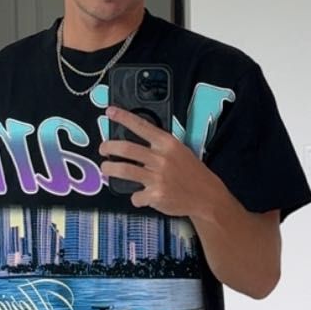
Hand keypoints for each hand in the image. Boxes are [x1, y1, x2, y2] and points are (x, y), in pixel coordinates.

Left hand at [99, 105, 219, 219]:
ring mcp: (158, 178)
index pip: (142, 126)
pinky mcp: (155, 195)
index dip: (123, 118)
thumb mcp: (179, 151)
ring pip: (123, 170)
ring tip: (106, 169)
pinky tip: (142, 197)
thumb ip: (159, 147)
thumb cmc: (192, 173)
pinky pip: (136, 196)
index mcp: (167, 144)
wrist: (207, 196)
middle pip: (126, 148)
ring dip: (109, 169)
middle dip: (108, 147)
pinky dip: (136, 198)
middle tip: (103, 149)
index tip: (110, 112)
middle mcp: (161, 159)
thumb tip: (135, 144)